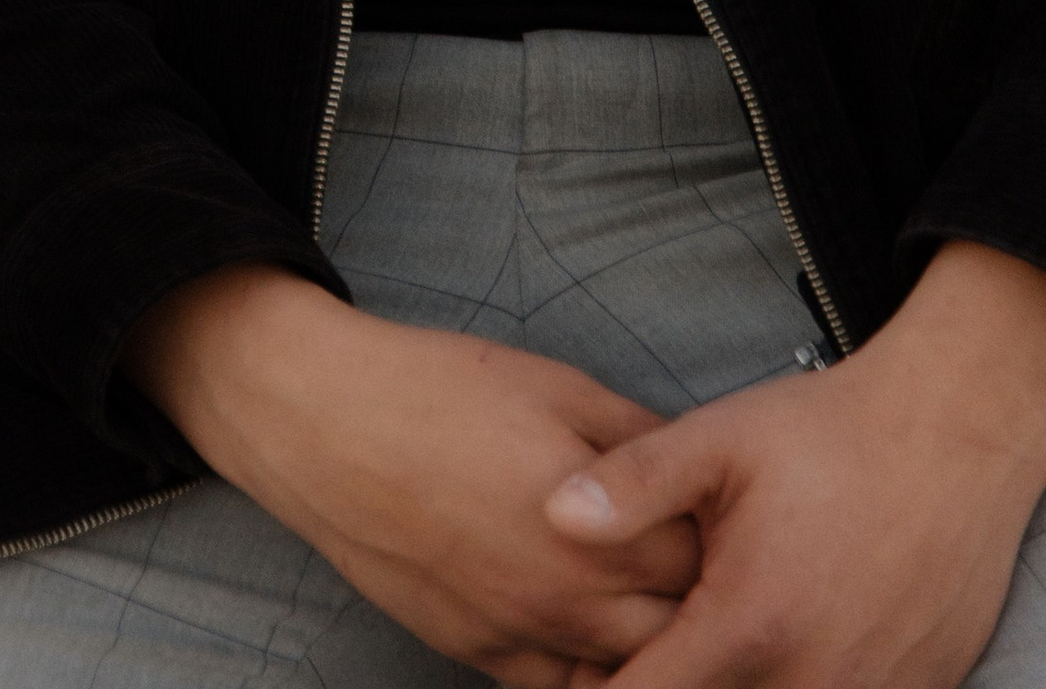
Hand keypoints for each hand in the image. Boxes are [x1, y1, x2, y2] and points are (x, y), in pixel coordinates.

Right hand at [126, 264, 698, 685]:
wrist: (327, 426)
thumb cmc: (439, 390)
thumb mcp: (555, 386)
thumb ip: (634, 438)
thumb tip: (691, 466)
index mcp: (604, 529)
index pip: (706, 566)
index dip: (719, 537)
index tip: (719, 514)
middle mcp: (573, 600)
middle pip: (677, 636)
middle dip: (693, 603)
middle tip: (684, 560)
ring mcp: (524, 636)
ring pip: (621, 675)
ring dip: (641, 642)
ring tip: (634, 594)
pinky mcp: (479, 655)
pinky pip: (558, 686)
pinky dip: (583, 666)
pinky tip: (580, 620)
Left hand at [547, 241, 1045, 688]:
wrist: (951, 438)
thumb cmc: (831, 435)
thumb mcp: (720, 439)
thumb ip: (633, 484)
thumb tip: (553, 516)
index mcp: (750, 624)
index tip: (580, 668)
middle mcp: (811, 680)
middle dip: (669, 682)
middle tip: (647, 638)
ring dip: (731, 683)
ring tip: (713, 625)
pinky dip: (791, 680)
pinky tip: (781, 632)